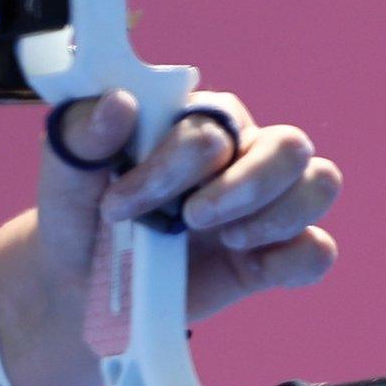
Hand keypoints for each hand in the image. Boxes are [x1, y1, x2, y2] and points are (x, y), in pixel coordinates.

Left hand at [38, 89, 340, 325]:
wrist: (81, 283)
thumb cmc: (78, 214)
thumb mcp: (65, 174)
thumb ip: (83, 134)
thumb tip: (119, 102)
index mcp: (193, 121)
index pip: (212, 127)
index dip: (171, 167)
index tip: (119, 205)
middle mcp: (239, 154)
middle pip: (291, 146)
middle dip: (242, 187)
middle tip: (190, 218)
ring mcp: (262, 206)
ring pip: (320, 184)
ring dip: (274, 216)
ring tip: (225, 241)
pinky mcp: (272, 257)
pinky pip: (317, 250)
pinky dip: (292, 260)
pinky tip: (248, 266)